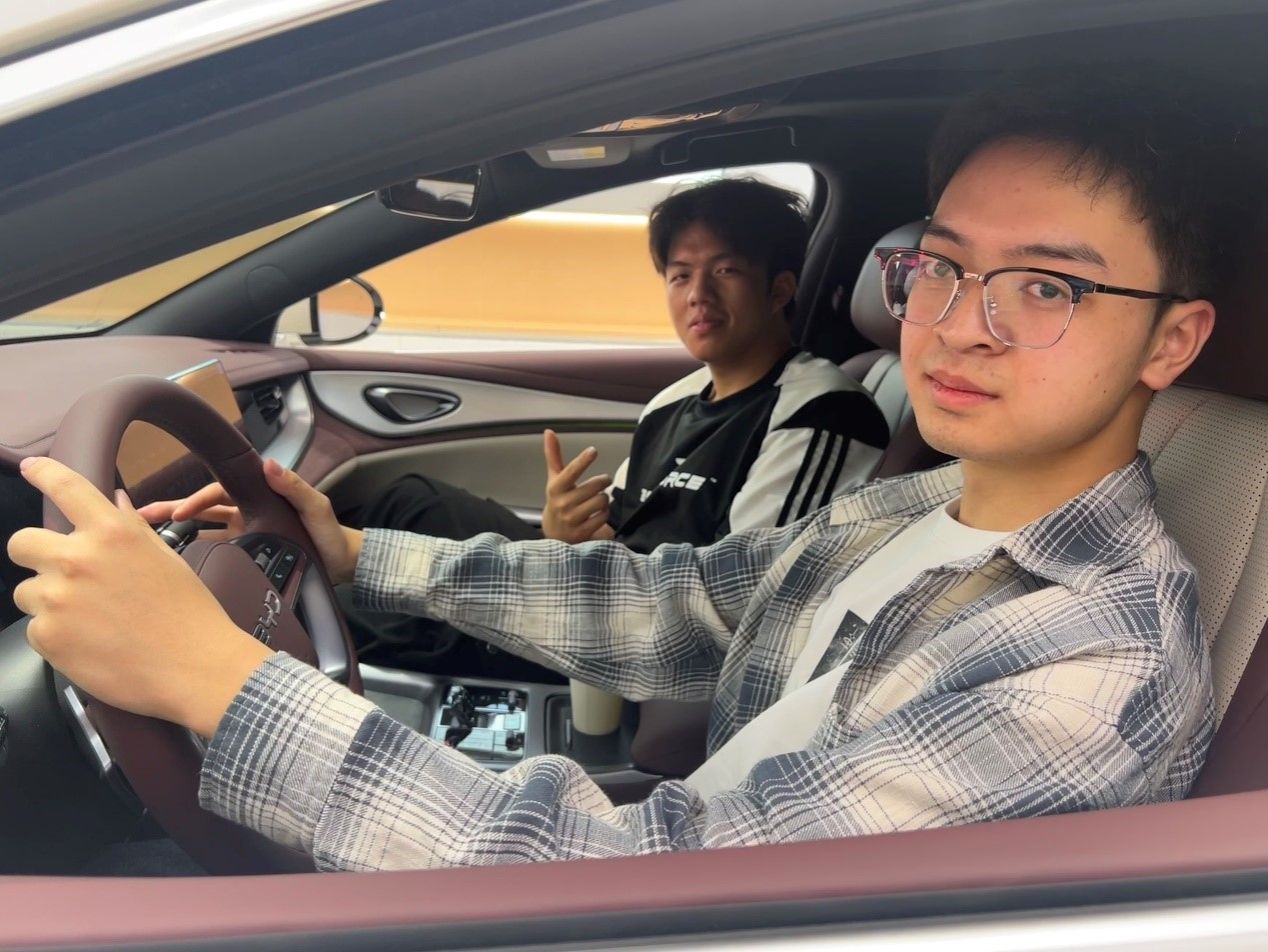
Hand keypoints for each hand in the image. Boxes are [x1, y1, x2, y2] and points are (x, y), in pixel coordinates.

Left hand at [8, 457, 271, 737]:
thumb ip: (131, 527)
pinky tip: (90, 642)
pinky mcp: (47, 636)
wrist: (195, 667)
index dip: (43, 472)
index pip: (65, 487)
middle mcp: (78, 559)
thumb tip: (114, 502)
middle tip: (63, 575)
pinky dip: (56, 636)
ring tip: (89, 620)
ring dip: (49, 602)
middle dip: (37, 555)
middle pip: (21, 543)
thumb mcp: (166, 559)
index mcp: (112, 533)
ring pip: (27, 592)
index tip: (31, 468)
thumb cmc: (189, 614)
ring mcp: (58, 599)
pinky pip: (35, 629)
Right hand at [137, 458, 363, 584]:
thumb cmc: (330, 533)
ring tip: (148, 537)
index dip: (196, 501)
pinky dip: (198, 552)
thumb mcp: (316, 507)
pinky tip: (178, 560)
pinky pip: (218, 550)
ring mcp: (246, 532)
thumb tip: (270, 465)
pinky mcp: (249, 552)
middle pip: (203, 507)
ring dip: (178, 531)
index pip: (218, 492)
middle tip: (141, 516)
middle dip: (173, 510)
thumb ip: (294, 487)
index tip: (180, 513)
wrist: (342, 564)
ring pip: (204, 528)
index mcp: (259, 496)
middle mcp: (248, 511)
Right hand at [541, 429, 611, 542]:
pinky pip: (604, 517)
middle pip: (595, 485)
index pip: (571, 471)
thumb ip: (554, 455)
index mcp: (556, 487)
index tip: (593, 450)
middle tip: (603, 481)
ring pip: (602, 501)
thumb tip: (549, 432)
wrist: (554, 534)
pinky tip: (597, 514)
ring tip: (598, 499)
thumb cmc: (558, 500)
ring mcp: (572, 519)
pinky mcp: (582, 532)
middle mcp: (562, 503)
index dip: (583, 460)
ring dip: (604, 498)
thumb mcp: (554, 479)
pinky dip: (604, 514)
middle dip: (603, 481)